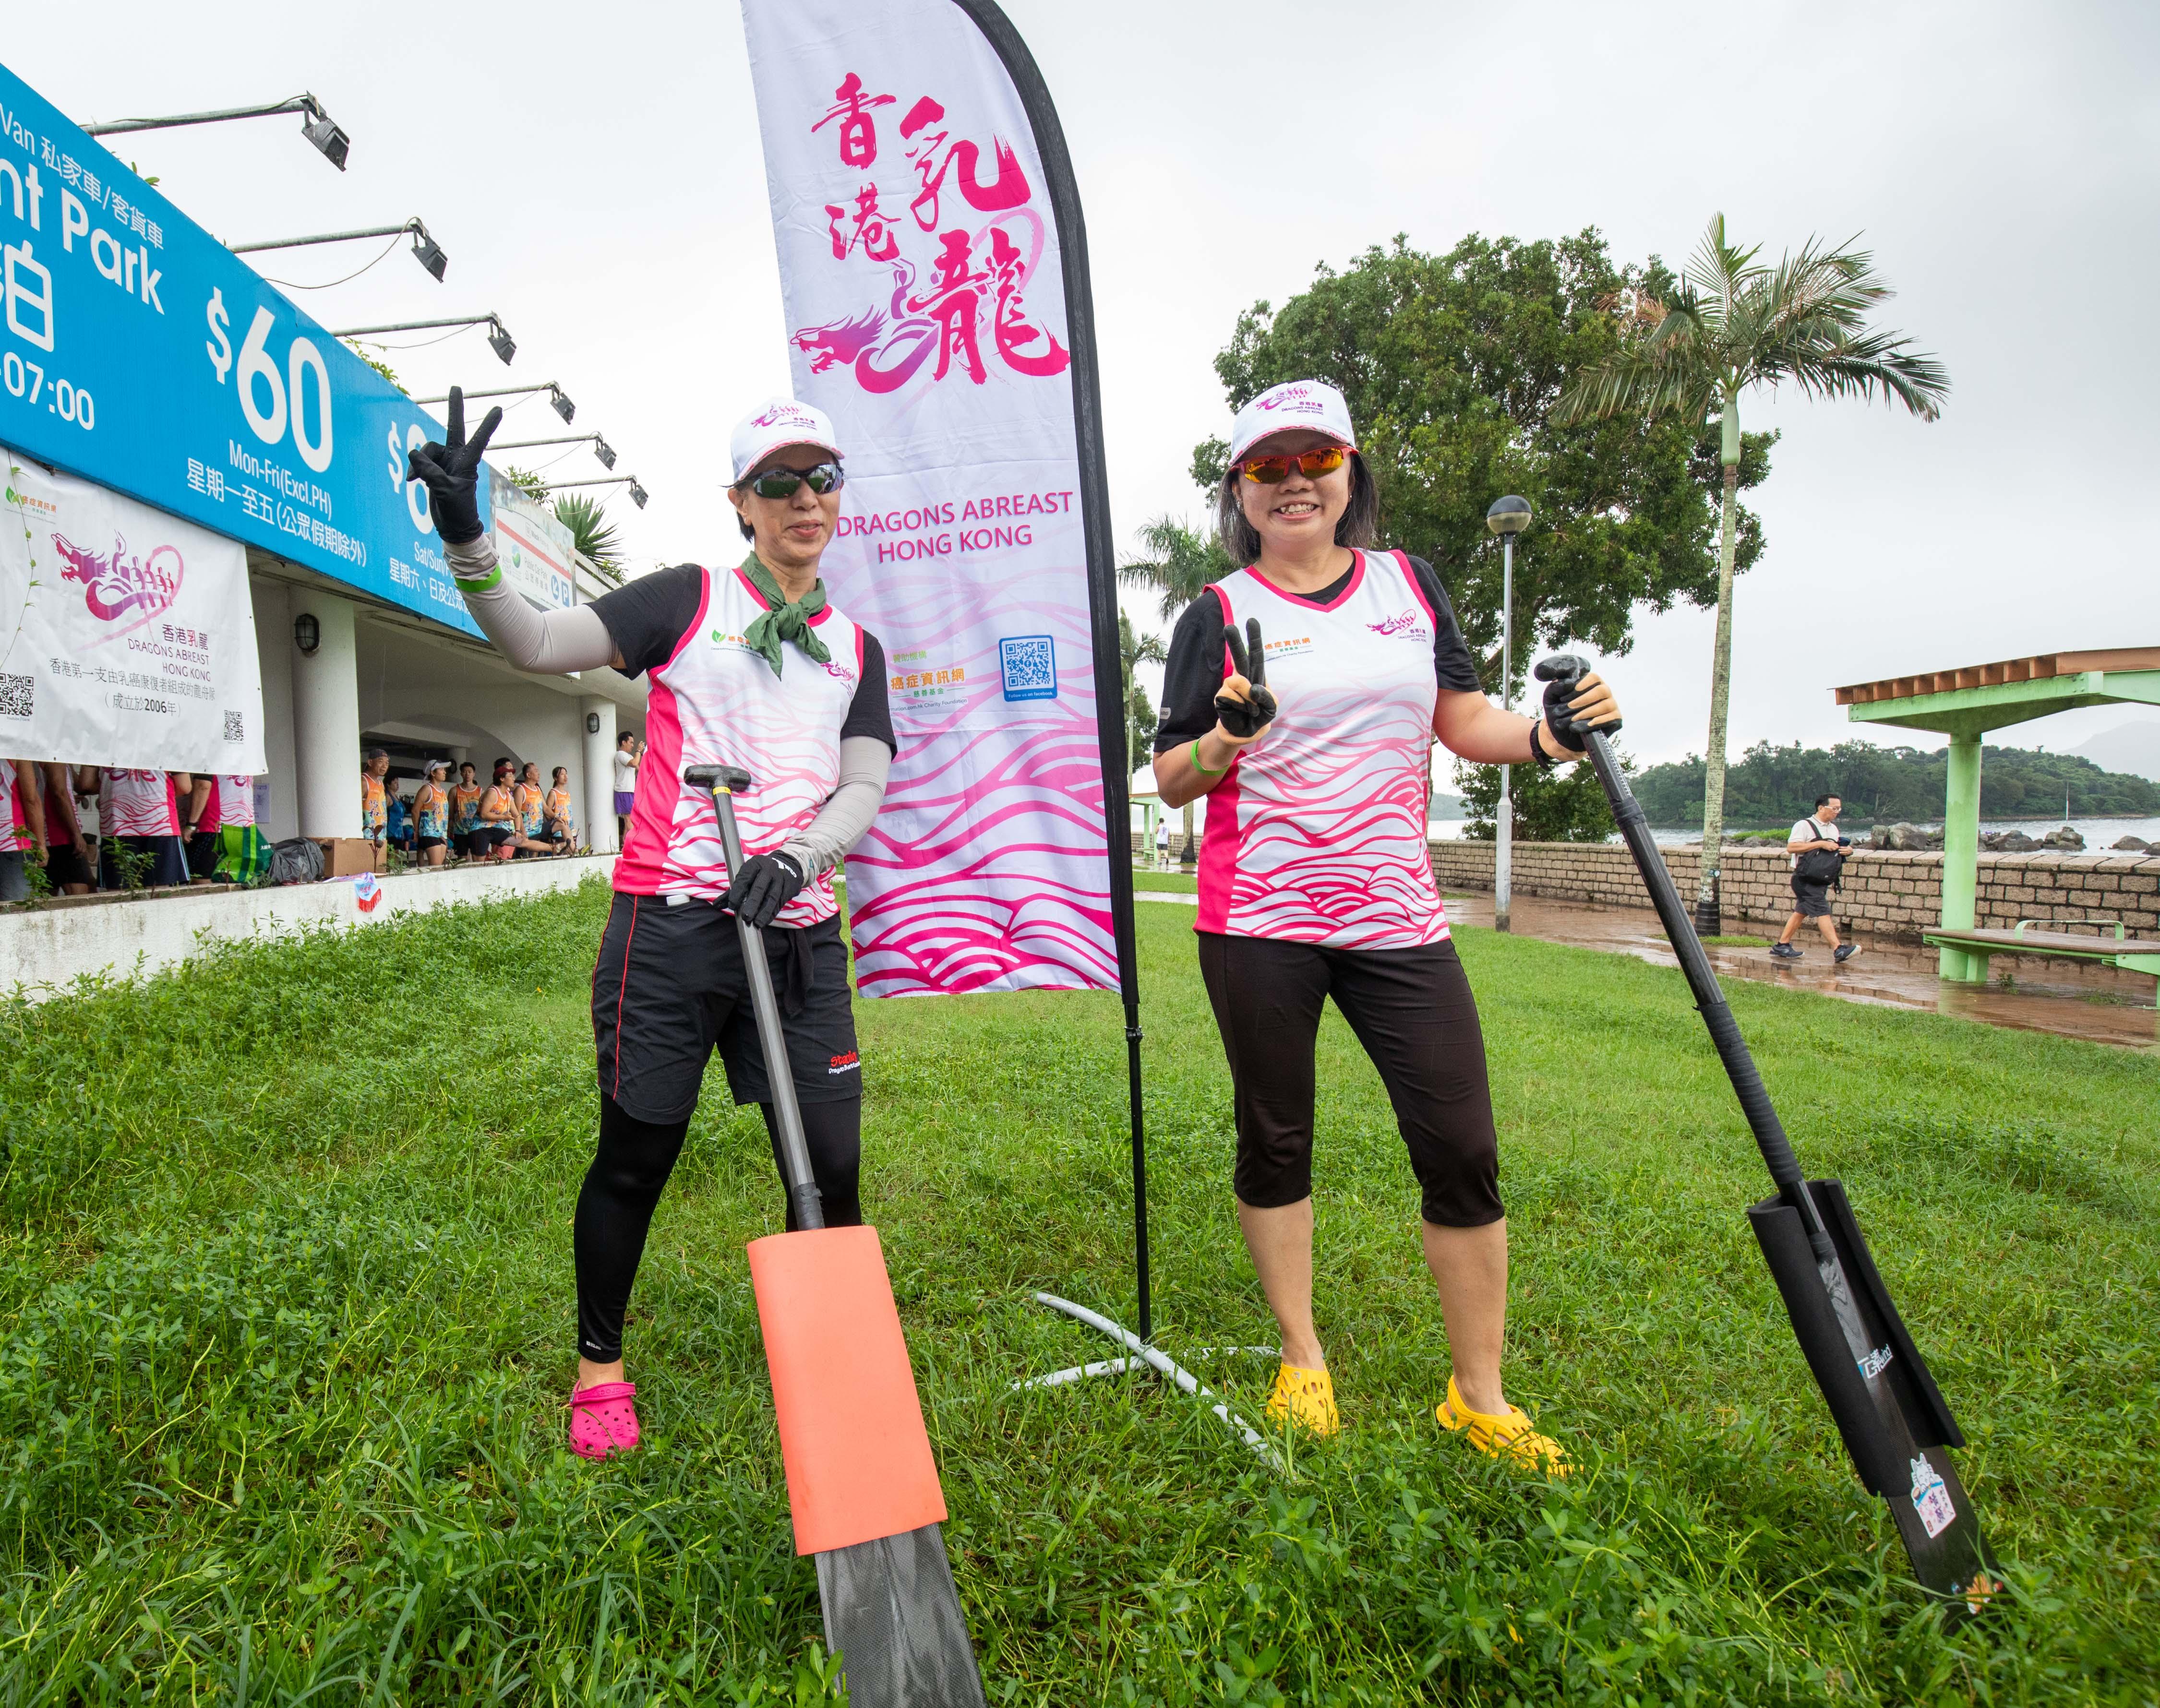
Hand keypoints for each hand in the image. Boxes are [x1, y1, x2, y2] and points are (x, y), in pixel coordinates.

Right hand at [405, 386, 501, 545]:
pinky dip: (414, 469)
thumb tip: (413, 453)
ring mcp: (444, 463)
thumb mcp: (445, 491)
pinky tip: (411, 480)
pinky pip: (420, 461)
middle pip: (454, 428)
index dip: (488, 424)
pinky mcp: (433, 469)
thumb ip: (430, 471)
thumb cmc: (458, 511)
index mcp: (468, 463)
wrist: (453, 526)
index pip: (479, 439)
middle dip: (454, 408)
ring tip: (414, 479)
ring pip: (427, 449)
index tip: (499, 409)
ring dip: (419, 462)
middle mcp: (457, 458)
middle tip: (456, 387)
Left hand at [724, 850, 805, 928]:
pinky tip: (766, 921)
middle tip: (745, 917)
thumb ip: (732, 891)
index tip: (732, 905)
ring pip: (772, 897)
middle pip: (759, 888)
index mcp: (754, 864)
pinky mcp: (788, 888)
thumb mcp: (746, 876)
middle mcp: (768, 870)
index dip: (737, 892)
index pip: (744, 878)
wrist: (787, 865)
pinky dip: (772, 913)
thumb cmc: (760, 873)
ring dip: (764, 912)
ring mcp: (780, 878)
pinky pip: (779, 902)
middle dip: (752, 903)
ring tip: (757, 923)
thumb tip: (717, 905)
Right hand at [1213, 617, 1277, 743]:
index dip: (1254, 638)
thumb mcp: (1271, 707)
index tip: (1251, 620)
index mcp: (1256, 676)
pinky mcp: (1221, 697)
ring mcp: (1230, 686)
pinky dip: (1240, 706)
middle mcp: (1242, 678)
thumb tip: (1252, 687)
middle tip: (1228, 627)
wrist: (1246, 732)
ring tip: (1251, 709)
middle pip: (1239, 657)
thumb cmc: (1260, 716)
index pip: (1256, 654)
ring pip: (1238, 682)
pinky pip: (1231, 696)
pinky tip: (1240, 712)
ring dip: (1248, 699)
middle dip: (1234, 642)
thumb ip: (1266, 696)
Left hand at [1540, 668, 1620, 752]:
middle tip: (1568, 709)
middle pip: (1601, 690)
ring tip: (1572, 720)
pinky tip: (1586, 726)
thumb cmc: (1558, 712)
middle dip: (1583, 700)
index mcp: (1591, 682)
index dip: (1580, 686)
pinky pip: (1612, 718)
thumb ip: (1556, 687)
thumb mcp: (1551, 698)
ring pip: (1606, 705)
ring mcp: (1611, 705)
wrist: (1561, 734)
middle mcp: (1604, 691)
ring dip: (1587, 713)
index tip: (1564, 698)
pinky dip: (1598, 721)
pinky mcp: (1616, 719)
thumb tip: (1569, 683)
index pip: (1593, 678)